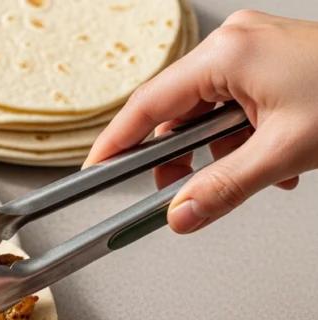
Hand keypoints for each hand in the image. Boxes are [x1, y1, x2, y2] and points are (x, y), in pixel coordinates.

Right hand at [85, 11, 317, 233]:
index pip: (147, 105)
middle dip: (180, 157)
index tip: (96, 171)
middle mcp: (235, 43)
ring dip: (220, 150)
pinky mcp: (273, 58)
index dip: (117, 143)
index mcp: (226, 55)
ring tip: (250, 176)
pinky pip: (236, 102)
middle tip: (180, 194)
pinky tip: (271, 159)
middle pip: (177, 109)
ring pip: (209, 110)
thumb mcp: (285, 153)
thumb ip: (223, 189)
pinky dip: (244, 136)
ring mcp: (255, 47)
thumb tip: (180, 215)